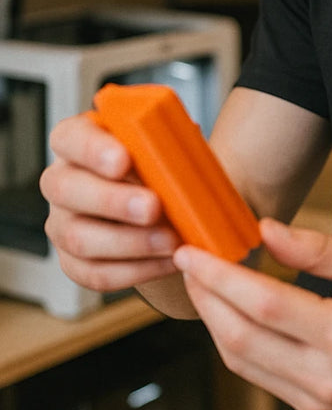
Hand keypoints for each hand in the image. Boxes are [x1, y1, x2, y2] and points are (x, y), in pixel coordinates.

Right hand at [40, 114, 181, 291]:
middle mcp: (62, 182)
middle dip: (112, 200)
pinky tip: (169, 261)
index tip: (123, 160)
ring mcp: (63, 224)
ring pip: (79, 237)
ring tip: (170, 240)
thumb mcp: (169, 145)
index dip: (91, 149)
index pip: (68, 137)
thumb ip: (169, 140)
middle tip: (152, 206)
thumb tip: (190, 136)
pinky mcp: (74, 262)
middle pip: (65, 189)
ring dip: (130, 241)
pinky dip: (137, 270)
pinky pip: (95, 273)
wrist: (169, 209)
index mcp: (80, 140)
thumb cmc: (166, 166)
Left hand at [174, 219, 331, 409]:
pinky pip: (258, 374)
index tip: (194, 252)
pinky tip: (232, 312)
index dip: (220, 277)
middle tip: (188, 263)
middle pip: (241, 338)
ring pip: (241, 362)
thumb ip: (314, 248)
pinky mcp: (313, 409)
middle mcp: (328, 376)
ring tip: (203, 283)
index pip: (264, 303)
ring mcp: (318, 401)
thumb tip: (265, 231)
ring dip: (214, 321)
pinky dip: (237, 341)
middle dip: (205, 298)